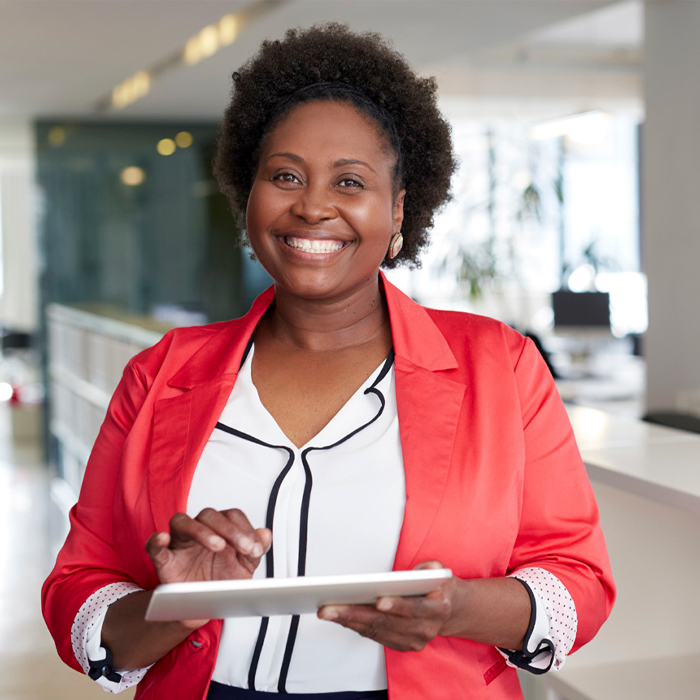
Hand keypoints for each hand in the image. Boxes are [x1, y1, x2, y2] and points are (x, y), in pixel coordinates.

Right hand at [145, 508, 270, 627]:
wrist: (202, 606)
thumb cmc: (221, 580)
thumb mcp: (244, 567)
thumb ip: (255, 550)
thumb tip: (265, 534)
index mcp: (219, 529)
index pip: (231, 516)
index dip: (245, 529)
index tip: (255, 549)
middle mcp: (199, 530)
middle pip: (209, 515)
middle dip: (229, 530)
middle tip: (244, 548)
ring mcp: (180, 543)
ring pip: (183, 522)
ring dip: (201, 531)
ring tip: (218, 545)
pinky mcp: (164, 560)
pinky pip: (154, 546)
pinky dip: (156, 540)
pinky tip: (163, 539)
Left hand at [317, 561, 457, 651]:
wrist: (452, 609)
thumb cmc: (439, 586)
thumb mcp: (438, 569)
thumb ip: (427, 568)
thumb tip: (408, 574)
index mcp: (438, 608)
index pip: (414, 609)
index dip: (397, 605)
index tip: (379, 601)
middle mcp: (426, 628)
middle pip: (386, 622)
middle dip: (355, 614)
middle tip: (331, 608)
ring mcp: (414, 640)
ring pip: (377, 631)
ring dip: (350, 621)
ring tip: (329, 611)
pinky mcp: (403, 645)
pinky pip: (376, 636)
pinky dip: (356, 626)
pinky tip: (341, 616)